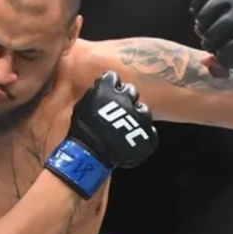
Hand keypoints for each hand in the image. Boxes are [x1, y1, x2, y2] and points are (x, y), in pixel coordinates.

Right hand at [46, 71, 158, 197]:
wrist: (90, 155)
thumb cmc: (82, 132)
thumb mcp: (82, 106)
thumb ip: (94, 94)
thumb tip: (100, 88)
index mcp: (107, 90)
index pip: (113, 78)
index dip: (111, 85)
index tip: (109, 92)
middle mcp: (126, 99)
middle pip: (131, 91)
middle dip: (125, 99)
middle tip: (119, 110)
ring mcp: (139, 116)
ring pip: (144, 110)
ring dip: (136, 116)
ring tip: (127, 127)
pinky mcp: (147, 134)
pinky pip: (150, 130)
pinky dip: (144, 134)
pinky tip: (133, 138)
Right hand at [189, 0, 232, 72]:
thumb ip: (224, 69)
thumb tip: (206, 63)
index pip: (225, 54)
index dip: (221, 59)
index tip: (225, 56)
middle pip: (211, 36)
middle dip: (209, 44)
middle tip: (213, 42)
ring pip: (202, 19)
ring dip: (201, 28)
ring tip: (208, 30)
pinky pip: (197, 2)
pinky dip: (196, 11)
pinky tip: (205, 16)